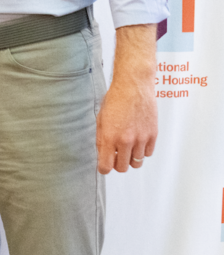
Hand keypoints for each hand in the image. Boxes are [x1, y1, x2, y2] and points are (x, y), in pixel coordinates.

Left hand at [96, 24, 157, 173]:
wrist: (134, 86)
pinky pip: (148, 153)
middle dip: (117, 164)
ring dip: (131, 158)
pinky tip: (137, 142)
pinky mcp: (153, 135)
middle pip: (123, 168)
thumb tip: (102, 154)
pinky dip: (142, 151)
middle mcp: (127, 141)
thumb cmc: (116, 99)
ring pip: (137, 162)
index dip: (104, 168)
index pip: (106, 166)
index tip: (104, 166)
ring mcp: (142, 139)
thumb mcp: (101, 119)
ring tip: (127, 147)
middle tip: (115, 156)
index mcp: (110, 137)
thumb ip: (102, 139)